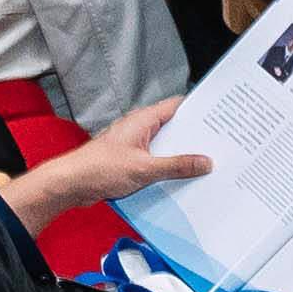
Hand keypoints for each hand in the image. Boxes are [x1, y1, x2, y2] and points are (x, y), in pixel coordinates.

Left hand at [8, 94, 218, 223]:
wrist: (71, 184)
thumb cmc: (100, 169)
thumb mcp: (144, 169)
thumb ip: (176, 165)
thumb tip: (204, 161)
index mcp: (144, 120)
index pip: (178, 107)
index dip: (199, 111)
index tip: (221, 116)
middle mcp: (140, 128)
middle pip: (174, 128)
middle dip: (194, 137)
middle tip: (220, 145)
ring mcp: (134, 145)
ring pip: (165, 147)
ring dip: (180, 156)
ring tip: (206, 165)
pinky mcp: (130, 161)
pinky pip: (155, 161)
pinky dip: (167, 168)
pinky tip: (180, 181)